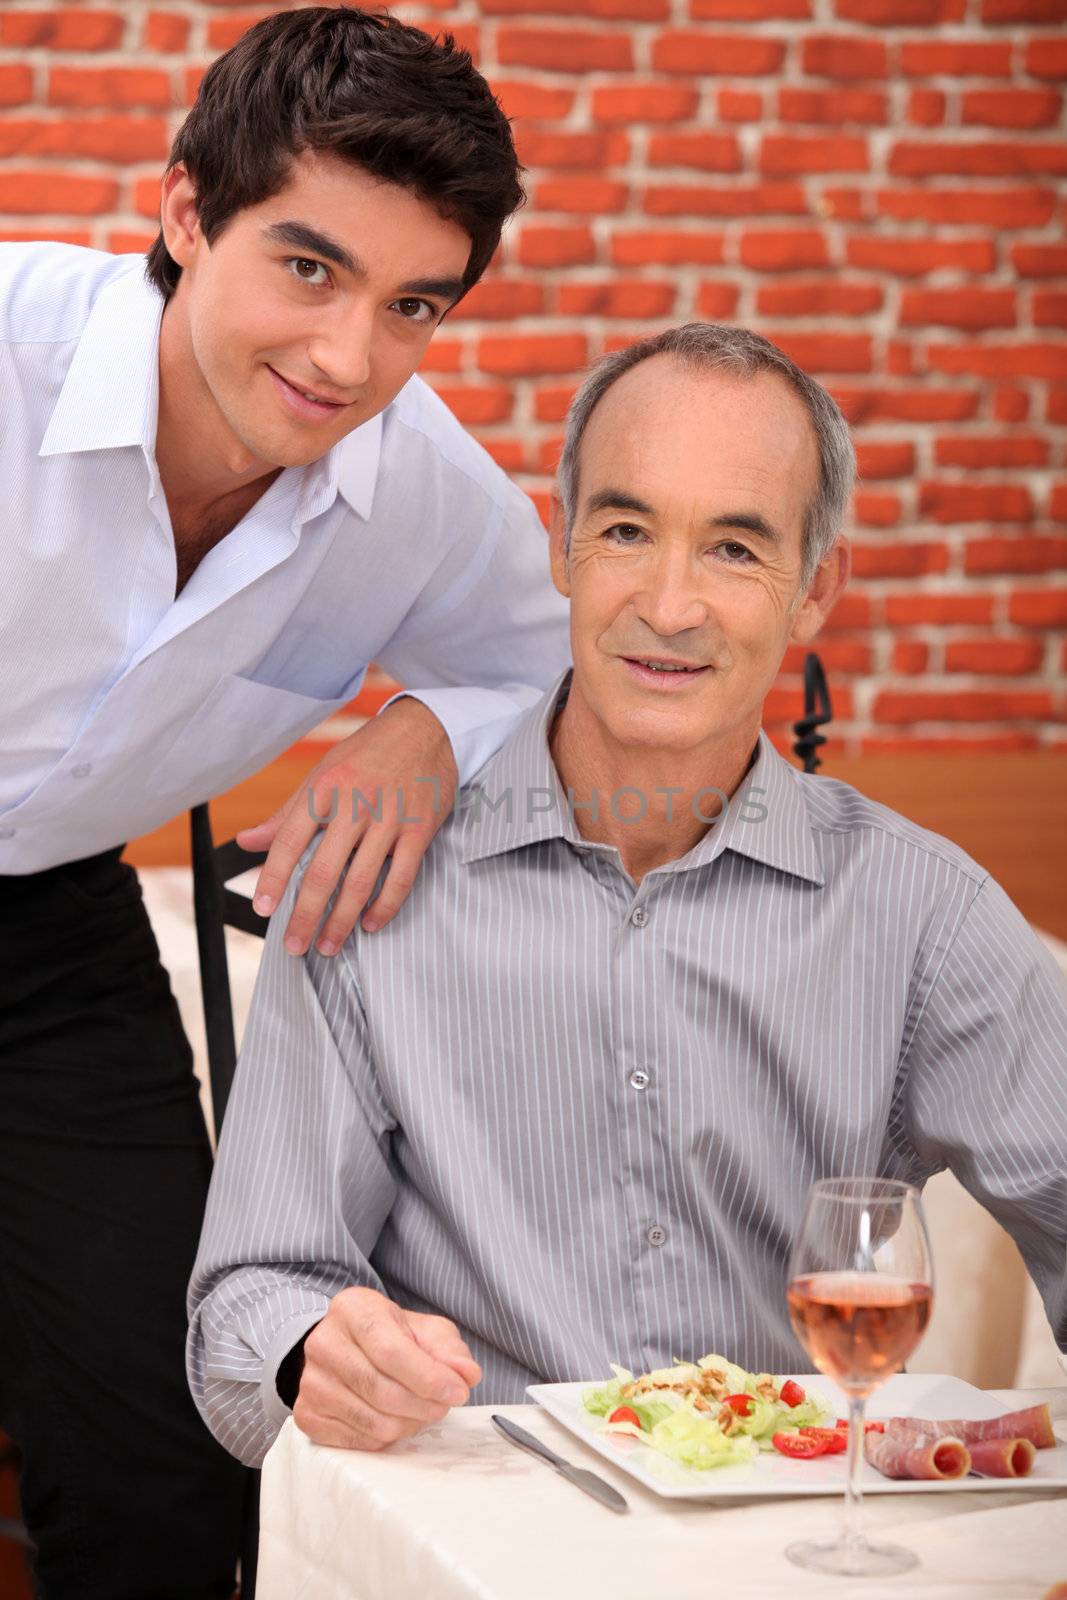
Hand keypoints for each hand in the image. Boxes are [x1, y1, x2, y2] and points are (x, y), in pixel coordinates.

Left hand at [236, 697, 457, 952]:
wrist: (425, 730)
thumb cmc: (367, 754)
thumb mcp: (322, 773)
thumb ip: (286, 813)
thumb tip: (247, 842)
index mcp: (325, 789)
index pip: (290, 841)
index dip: (273, 878)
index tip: (262, 908)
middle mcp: (355, 804)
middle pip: (324, 871)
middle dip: (305, 914)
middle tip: (294, 945)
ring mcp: (390, 819)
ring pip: (361, 881)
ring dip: (341, 921)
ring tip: (327, 945)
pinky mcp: (420, 829)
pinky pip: (401, 877)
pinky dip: (385, 906)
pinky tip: (370, 924)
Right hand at [292, 1286, 481, 1451]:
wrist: (348, 1347)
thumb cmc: (391, 1336)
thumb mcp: (425, 1330)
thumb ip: (449, 1351)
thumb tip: (466, 1375)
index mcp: (352, 1309)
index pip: (391, 1352)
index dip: (428, 1377)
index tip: (457, 1392)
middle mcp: (324, 1343)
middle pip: (382, 1390)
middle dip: (424, 1405)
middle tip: (444, 1405)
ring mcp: (310, 1381)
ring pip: (373, 1421)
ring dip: (408, 1424)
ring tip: (420, 1410)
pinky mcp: (306, 1414)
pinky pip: (357, 1441)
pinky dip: (386, 1438)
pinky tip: (394, 1419)